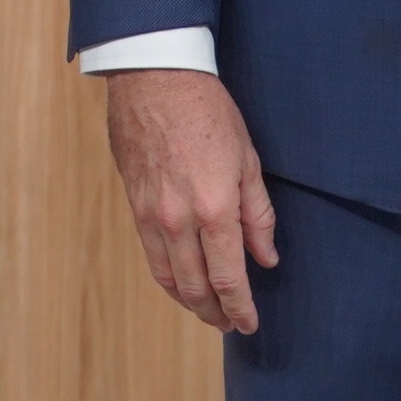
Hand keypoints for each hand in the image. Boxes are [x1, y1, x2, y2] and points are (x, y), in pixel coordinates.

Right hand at [106, 68, 278, 332]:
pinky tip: (179, 279)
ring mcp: (151, 213)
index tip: (249, 323)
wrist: (153, 76)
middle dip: (215, 312)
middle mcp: (179, 219)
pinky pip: (149, 252)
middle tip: (229, 323)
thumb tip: (266, 257)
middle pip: (195, 286)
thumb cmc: (206, 110)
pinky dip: (166, 275)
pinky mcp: (133, 202)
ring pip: (167, 275)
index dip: (240, 307)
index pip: (229, 277)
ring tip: (206, 310)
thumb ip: (258, 214)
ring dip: (188, 301)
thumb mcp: (248, 159)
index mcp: (214, 208)